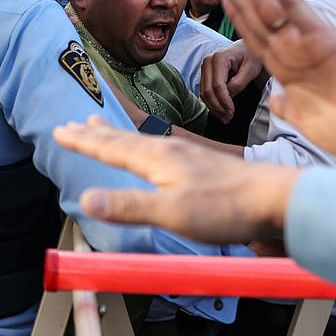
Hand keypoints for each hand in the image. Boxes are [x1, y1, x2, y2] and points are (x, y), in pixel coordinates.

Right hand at [54, 116, 298, 243]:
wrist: (276, 200)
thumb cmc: (228, 207)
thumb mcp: (172, 211)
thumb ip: (129, 205)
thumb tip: (86, 199)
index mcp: (159, 158)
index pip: (111, 146)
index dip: (84, 142)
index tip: (59, 131)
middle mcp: (170, 152)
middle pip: (123, 139)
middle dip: (96, 133)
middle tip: (73, 123)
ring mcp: (187, 158)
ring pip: (141, 143)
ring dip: (116, 136)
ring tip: (102, 128)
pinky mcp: (200, 170)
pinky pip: (159, 152)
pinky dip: (140, 148)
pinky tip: (149, 155)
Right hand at [200, 41, 262, 122]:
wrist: (247, 50)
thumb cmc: (251, 56)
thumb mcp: (251, 69)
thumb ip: (239, 82)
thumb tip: (229, 96)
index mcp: (219, 58)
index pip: (218, 85)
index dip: (224, 101)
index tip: (231, 112)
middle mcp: (208, 61)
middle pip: (208, 90)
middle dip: (217, 106)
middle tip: (228, 117)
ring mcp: (205, 68)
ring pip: (204, 93)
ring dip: (214, 107)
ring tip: (225, 117)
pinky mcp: (206, 74)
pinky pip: (205, 92)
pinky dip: (212, 103)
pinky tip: (221, 111)